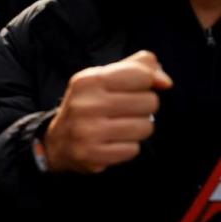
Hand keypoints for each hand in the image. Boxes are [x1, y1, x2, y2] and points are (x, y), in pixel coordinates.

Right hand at [44, 50, 172, 173]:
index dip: (146, 84)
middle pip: (149, 102)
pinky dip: (127, 147)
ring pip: (145, 127)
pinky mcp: (92, 154)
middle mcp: (87, 104)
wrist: (56, 142)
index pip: (142, 75)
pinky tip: (112, 143)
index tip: (134, 90)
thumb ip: (138, 68)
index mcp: (89, 80)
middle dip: (143, 108)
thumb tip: (165, 82)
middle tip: (125, 112)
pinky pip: (133, 149)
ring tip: (120, 128)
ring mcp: (88, 131)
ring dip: (138, 129)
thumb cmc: (87, 105)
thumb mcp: (104, 77)